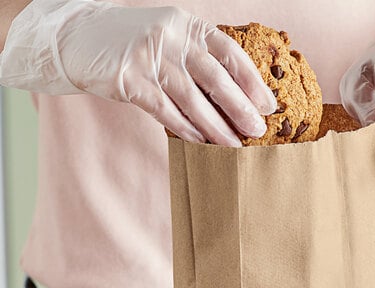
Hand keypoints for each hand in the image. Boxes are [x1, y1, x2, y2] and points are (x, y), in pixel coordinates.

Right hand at [0, 0, 276, 144]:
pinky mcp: (128, 79)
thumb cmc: (136, 44)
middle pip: (214, 77)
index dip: (251, 80)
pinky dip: (184, 128)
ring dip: (215, 126)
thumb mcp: (171, 39)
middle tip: (257, 131)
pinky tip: (199, 142)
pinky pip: (164, 109)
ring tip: (233, 147)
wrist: (80, 36)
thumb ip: (198, 60)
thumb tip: (236, 100)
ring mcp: (148, 56)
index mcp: (188, 25)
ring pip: (191, 98)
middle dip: (239, 107)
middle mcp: (171, 36)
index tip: (268, 105)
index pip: (229, 52)